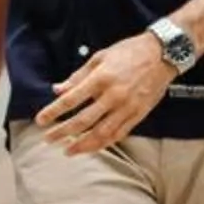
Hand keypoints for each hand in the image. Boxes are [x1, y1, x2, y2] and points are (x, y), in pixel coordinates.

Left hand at [33, 33, 171, 156]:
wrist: (163, 54)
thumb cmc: (130, 52)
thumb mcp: (101, 57)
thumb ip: (78, 76)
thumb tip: (58, 90)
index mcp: (101, 78)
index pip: (71, 100)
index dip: (54, 112)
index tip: (40, 120)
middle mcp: (113, 95)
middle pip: (83, 121)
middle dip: (63, 132)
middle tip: (48, 139)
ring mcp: (127, 107)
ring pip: (101, 133)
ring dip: (82, 145)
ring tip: (68, 150)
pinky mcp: (138, 114)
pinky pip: (119, 134)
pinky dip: (104, 143)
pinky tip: (92, 147)